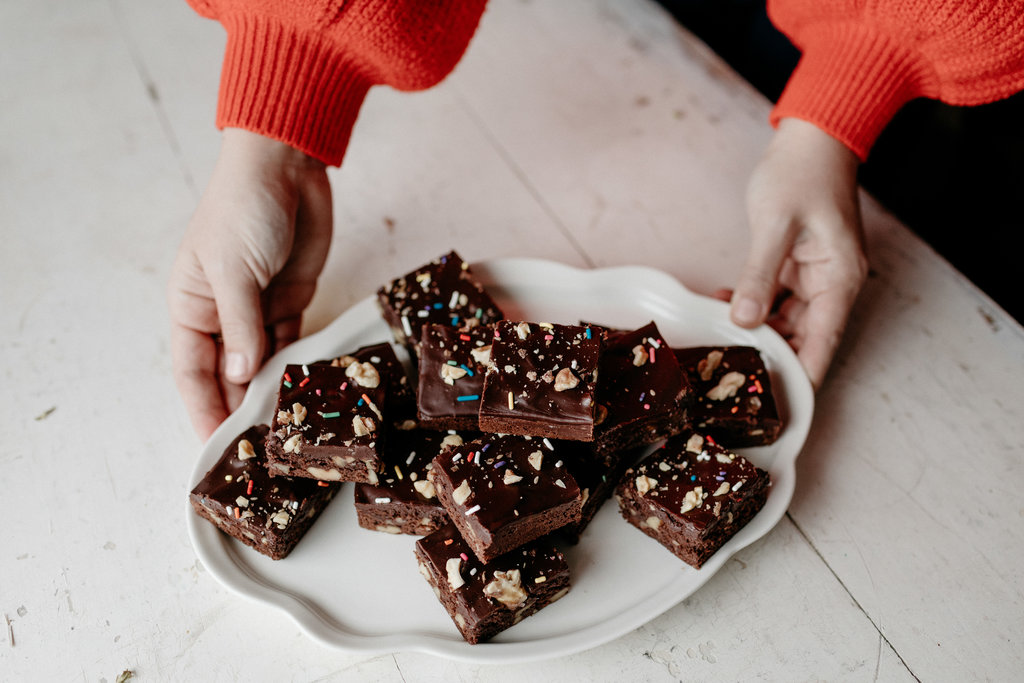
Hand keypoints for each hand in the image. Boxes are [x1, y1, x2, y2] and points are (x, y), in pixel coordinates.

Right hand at [167, 129, 332, 439]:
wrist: (286, 168)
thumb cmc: (243, 210)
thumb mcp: (234, 270)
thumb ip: (240, 326)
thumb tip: (240, 376)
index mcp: (191, 306)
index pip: (192, 371)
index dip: (203, 409)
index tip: (215, 445)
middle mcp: (221, 315)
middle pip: (227, 376)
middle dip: (238, 410)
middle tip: (258, 452)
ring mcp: (257, 310)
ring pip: (260, 365)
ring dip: (269, 394)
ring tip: (283, 433)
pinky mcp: (290, 302)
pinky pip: (289, 344)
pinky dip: (294, 368)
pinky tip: (302, 394)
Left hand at [723, 118, 867, 387]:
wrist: (812, 136)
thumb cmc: (802, 173)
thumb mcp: (775, 225)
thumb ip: (759, 275)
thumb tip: (745, 319)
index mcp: (839, 279)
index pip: (823, 342)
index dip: (802, 375)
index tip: (780, 404)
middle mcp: (832, 283)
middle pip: (804, 337)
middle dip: (770, 355)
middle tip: (731, 375)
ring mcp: (815, 275)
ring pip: (786, 320)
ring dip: (755, 330)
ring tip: (719, 341)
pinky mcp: (797, 265)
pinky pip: (775, 297)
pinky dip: (751, 304)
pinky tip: (722, 304)